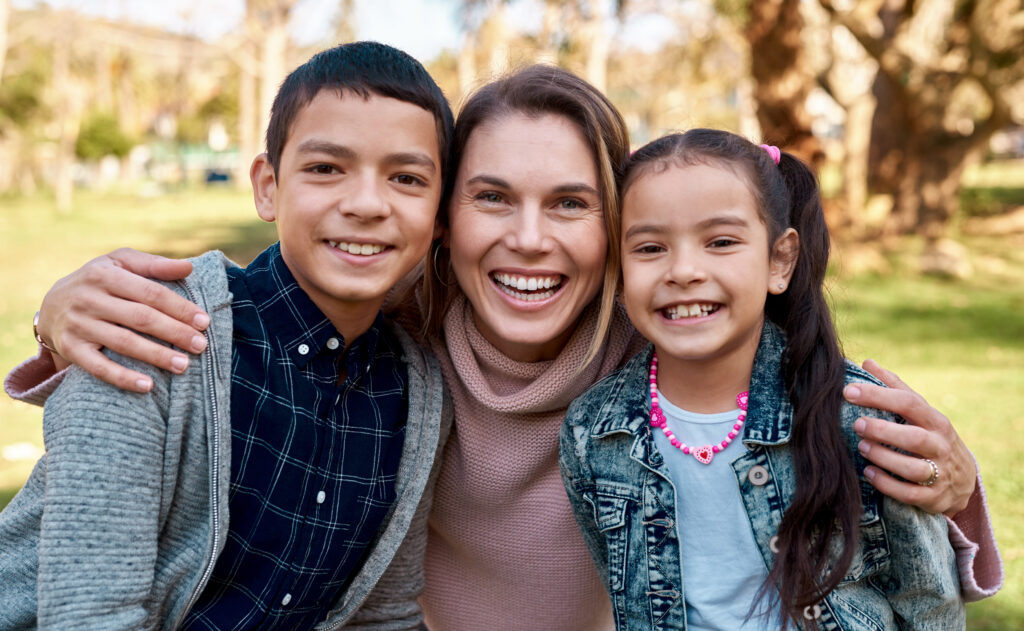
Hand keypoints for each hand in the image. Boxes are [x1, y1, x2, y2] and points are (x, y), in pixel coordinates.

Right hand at [36, 248, 209, 392]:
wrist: (51, 306)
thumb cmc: (99, 282)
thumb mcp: (120, 263)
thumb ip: (154, 265)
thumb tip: (189, 267)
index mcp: (104, 274)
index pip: (150, 293)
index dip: (179, 308)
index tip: (203, 321)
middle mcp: (88, 299)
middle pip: (140, 318)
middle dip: (174, 332)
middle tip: (201, 345)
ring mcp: (78, 325)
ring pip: (123, 343)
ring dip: (156, 356)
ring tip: (184, 365)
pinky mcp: (71, 349)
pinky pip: (98, 367)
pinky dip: (123, 378)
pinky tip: (148, 386)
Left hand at [843, 359, 975, 516]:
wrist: (963, 479)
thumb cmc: (931, 436)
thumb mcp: (920, 412)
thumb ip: (894, 388)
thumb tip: (867, 362)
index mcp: (935, 420)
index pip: (908, 403)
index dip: (878, 396)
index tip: (848, 391)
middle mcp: (940, 445)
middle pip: (914, 437)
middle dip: (883, 430)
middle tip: (857, 424)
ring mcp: (939, 473)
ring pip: (913, 468)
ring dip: (884, 458)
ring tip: (862, 447)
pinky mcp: (933, 498)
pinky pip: (910, 494)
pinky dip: (888, 485)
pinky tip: (869, 473)